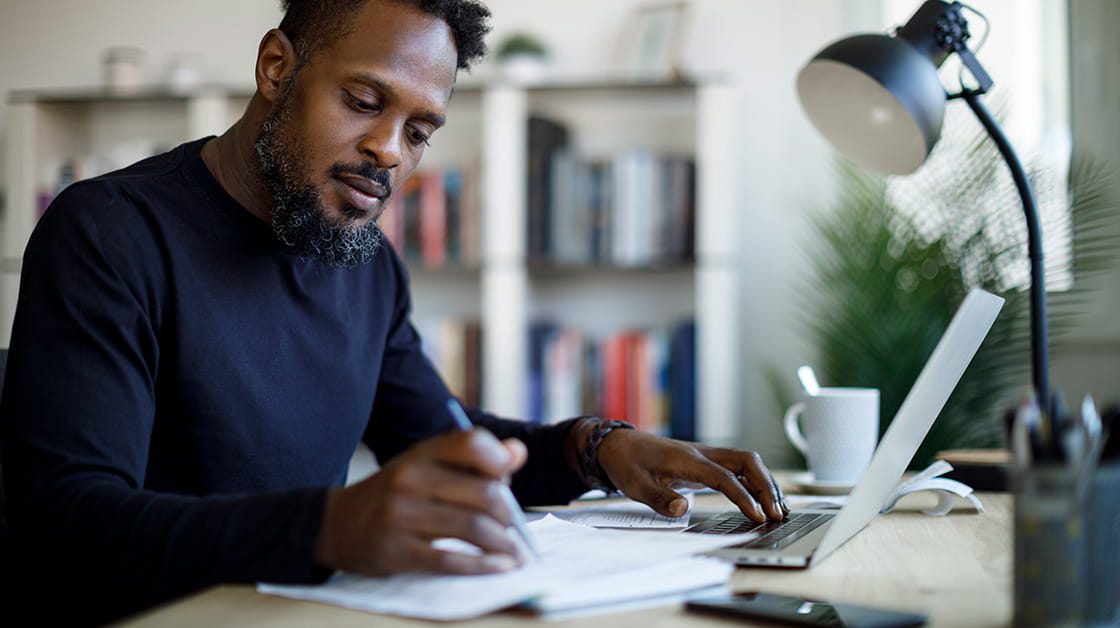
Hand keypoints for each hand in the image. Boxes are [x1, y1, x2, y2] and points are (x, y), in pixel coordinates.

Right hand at [313, 428, 527, 575]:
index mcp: (422, 453)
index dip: (499, 461)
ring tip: (514, 554)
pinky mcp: (396, 550)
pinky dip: (482, 566)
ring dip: (503, 544)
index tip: (509, 481)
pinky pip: (450, 561)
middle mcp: (411, 479)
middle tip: (516, 530)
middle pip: (484, 493)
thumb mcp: (426, 466)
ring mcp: (401, 515)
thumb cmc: (395, 493)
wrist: (336, 523)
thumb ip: (472, 460)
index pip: (472, 443)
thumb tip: (518, 453)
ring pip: (472, 528)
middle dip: (509, 516)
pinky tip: (499, 567)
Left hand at [596, 429, 787, 520]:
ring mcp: (706, 456)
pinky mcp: (705, 462)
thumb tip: (683, 509)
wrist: (617, 444)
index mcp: (686, 458)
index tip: (758, 515)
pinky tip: (763, 499)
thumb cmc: (626, 463)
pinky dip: (755, 481)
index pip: (724, 477)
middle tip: (777, 514)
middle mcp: (702, 453)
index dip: (744, 496)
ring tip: (779, 509)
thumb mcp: (634, 484)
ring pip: (746, 462)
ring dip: (765, 482)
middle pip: (746, 461)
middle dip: (766, 486)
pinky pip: (738, 468)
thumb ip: (659, 497)